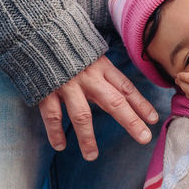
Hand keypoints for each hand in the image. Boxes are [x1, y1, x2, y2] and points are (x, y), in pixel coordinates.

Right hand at [37, 56, 158, 160]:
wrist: (35, 32)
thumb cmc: (66, 45)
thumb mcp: (90, 53)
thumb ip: (101, 72)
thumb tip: (118, 92)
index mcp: (101, 66)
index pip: (125, 87)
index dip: (140, 103)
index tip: (153, 119)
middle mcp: (88, 76)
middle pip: (113, 102)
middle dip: (130, 121)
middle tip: (143, 138)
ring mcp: (67, 84)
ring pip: (81, 115)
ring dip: (87, 138)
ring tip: (91, 156)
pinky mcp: (46, 89)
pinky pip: (53, 115)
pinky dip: (55, 132)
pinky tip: (60, 145)